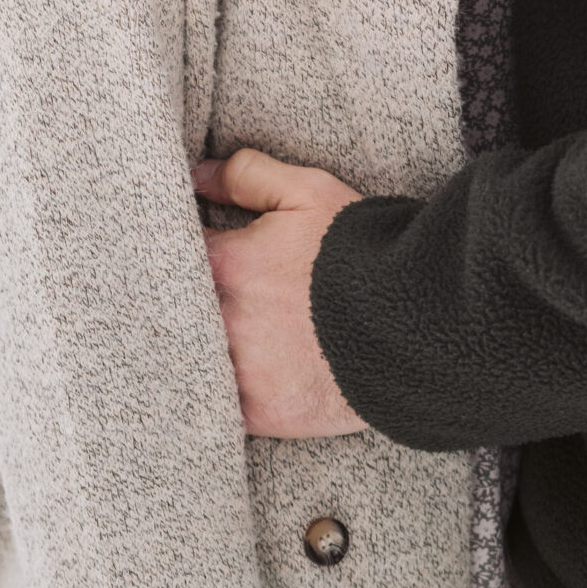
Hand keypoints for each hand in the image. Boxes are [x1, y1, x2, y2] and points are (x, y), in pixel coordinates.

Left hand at [193, 149, 367, 438]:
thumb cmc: (362, 252)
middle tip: (187, 300)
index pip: (168, 253)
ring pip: (192, 362)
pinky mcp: (261, 412)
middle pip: (172, 313)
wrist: (418, 322)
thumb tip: (198, 174)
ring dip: (193, 350)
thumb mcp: (309, 192)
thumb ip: (248, 175)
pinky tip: (225, 380)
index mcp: (226, 265)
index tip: (173, 253)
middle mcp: (223, 321)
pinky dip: (217, 394)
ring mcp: (240, 371)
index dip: (168, 250)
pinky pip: (218, 409)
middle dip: (176, 305)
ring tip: (206, 340)